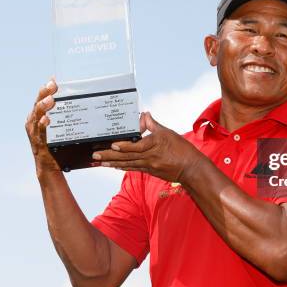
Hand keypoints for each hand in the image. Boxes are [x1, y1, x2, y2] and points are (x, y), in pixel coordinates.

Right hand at [25, 78, 59, 174]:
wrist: (50, 167)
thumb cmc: (56, 145)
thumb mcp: (60, 128)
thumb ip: (65, 116)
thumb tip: (79, 102)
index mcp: (37, 117)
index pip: (41, 99)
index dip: (46, 89)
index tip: (53, 80)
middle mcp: (33, 123)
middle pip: (37, 105)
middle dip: (44, 94)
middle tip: (52, 86)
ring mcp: (34, 133)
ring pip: (36, 116)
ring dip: (43, 107)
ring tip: (50, 100)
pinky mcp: (39, 143)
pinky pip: (39, 133)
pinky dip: (42, 125)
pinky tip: (46, 119)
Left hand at [92, 112, 209, 183]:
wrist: (191, 169)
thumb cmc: (182, 149)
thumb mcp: (168, 133)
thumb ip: (153, 125)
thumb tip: (144, 114)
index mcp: (154, 145)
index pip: (135, 146)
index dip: (123, 147)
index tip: (111, 145)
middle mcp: (149, 157)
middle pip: (126, 157)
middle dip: (109, 156)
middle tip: (95, 155)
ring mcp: (149, 166)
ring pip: (127, 164)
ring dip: (112, 163)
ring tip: (100, 162)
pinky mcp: (150, 171)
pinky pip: (133, 168)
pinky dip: (122, 167)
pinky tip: (114, 166)